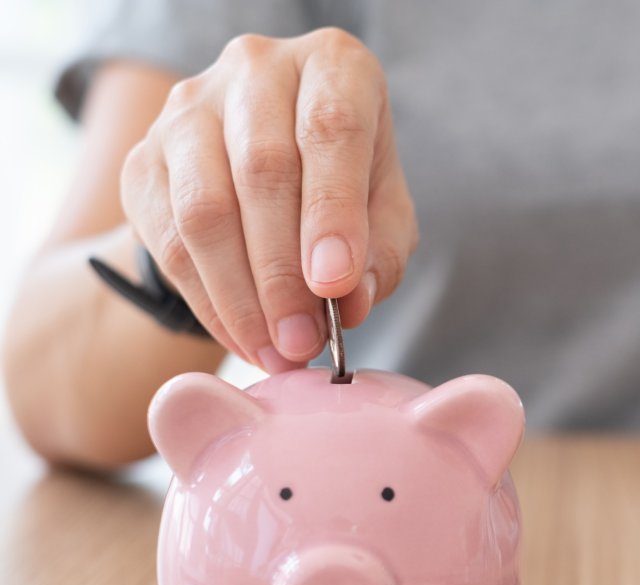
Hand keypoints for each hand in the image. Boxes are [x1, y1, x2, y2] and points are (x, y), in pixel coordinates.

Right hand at [120, 28, 416, 371]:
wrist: (264, 172)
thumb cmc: (344, 186)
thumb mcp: (385, 210)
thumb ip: (380, 251)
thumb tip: (352, 300)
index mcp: (332, 67)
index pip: (330, 130)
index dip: (332, 213)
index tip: (336, 284)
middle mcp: (257, 70)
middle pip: (263, 171)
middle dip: (284, 273)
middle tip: (304, 341)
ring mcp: (189, 109)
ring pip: (205, 209)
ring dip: (242, 296)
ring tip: (276, 352)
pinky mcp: (144, 159)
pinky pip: (168, 240)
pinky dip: (208, 302)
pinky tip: (243, 339)